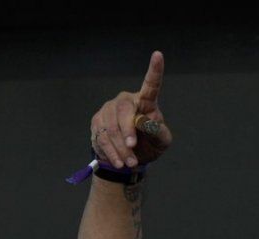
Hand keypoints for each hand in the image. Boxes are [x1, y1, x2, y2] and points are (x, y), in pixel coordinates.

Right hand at [91, 51, 173, 169]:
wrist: (130, 158)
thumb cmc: (150, 144)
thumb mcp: (161, 141)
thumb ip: (158, 132)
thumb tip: (145, 122)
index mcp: (146, 101)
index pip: (151, 85)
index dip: (155, 70)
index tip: (158, 54)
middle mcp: (126, 101)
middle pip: (123, 110)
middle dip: (126, 131)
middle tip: (132, 149)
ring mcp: (109, 110)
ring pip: (110, 127)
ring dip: (120, 148)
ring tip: (130, 162)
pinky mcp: (97, 122)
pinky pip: (101, 137)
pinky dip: (111, 152)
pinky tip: (119, 162)